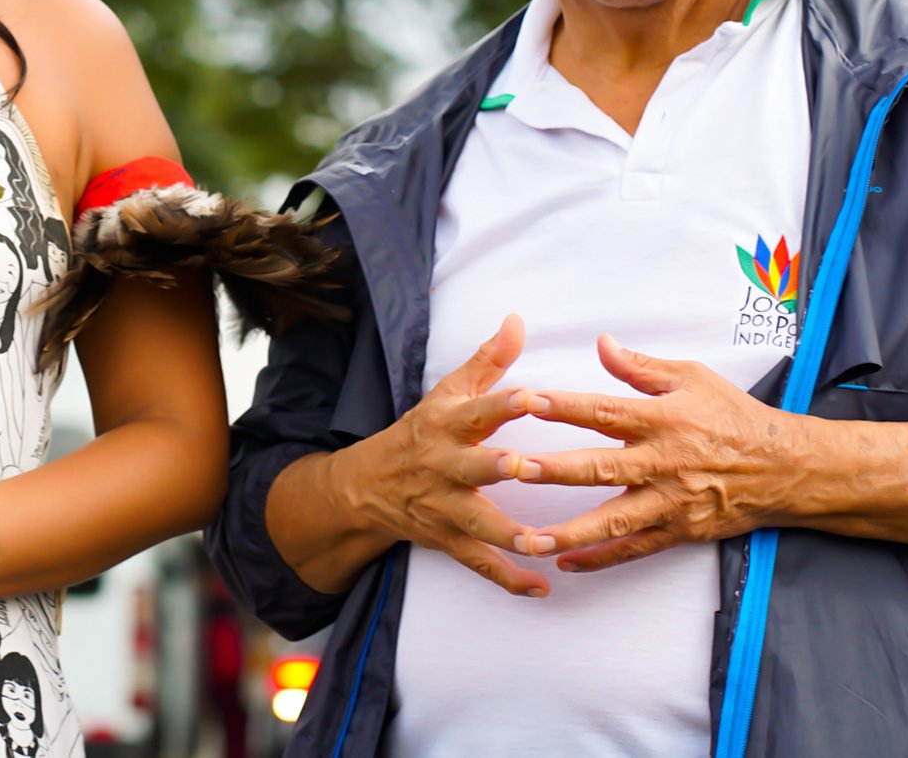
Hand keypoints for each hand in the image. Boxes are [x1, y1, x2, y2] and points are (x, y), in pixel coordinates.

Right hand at [334, 314, 547, 596]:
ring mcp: (446, 507)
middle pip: (471, 467)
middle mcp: (445, 466)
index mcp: (448, 425)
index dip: (503, 403)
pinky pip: (479, 563)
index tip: (531, 396)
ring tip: (542, 544)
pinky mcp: (448, 540)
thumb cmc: (421, 432)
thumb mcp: (447, 393)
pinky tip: (540, 587)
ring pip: (478, 523)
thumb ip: (487, 360)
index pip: (477, 410)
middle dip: (494, 468)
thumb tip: (518, 320)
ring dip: (509, 534)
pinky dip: (509, 578)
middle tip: (523, 466)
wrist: (365, 487)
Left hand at [515, 335, 806, 570]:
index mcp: (663, 420)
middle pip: (601, 467)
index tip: (527, 401)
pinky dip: (601, 559)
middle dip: (555, 470)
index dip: (565, 406)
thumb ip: (641, 366)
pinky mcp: (679, 530)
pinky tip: (567, 563)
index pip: (604, 411)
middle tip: (514, 469)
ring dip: (570, 530)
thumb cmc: (734, 416)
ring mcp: (670, 501)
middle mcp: (663, 462)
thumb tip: (601, 343)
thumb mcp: (692, 378)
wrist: (785, 467)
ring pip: (614, 520)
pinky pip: (635, 549)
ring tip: (530, 537)